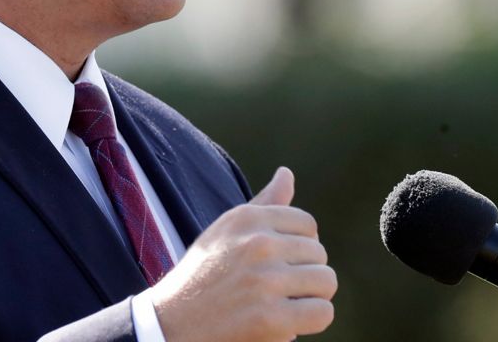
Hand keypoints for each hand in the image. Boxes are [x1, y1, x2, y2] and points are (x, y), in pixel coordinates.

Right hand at [151, 167, 336, 341]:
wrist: (171, 324)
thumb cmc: (203, 275)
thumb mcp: (226, 231)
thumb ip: (263, 204)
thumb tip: (287, 173)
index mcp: (248, 218)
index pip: (308, 225)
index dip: (299, 248)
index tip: (278, 265)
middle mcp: (258, 244)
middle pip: (319, 254)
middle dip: (305, 273)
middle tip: (276, 289)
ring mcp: (264, 281)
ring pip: (326, 282)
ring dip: (311, 297)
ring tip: (284, 304)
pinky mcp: (270, 318)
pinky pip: (322, 312)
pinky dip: (311, 321)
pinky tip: (289, 322)